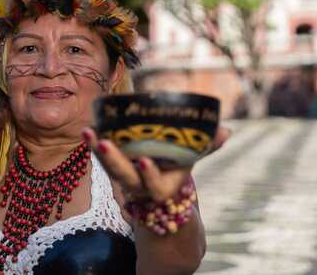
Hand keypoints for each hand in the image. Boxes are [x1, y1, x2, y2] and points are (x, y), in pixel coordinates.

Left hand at [82, 126, 230, 202]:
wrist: (158, 189)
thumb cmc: (176, 170)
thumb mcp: (191, 160)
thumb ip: (206, 147)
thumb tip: (227, 131)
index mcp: (161, 189)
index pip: (154, 186)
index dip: (149, 175)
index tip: (145, 161)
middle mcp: (139, 186)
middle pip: (123, 177)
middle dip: (113, 161)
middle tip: (103, 143)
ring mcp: (123, 178)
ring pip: (108, 168)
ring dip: (96, 149)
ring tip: (88, 131)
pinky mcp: (111, 168)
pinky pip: (100, 158)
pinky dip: (94, 143)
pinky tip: (88, 127)